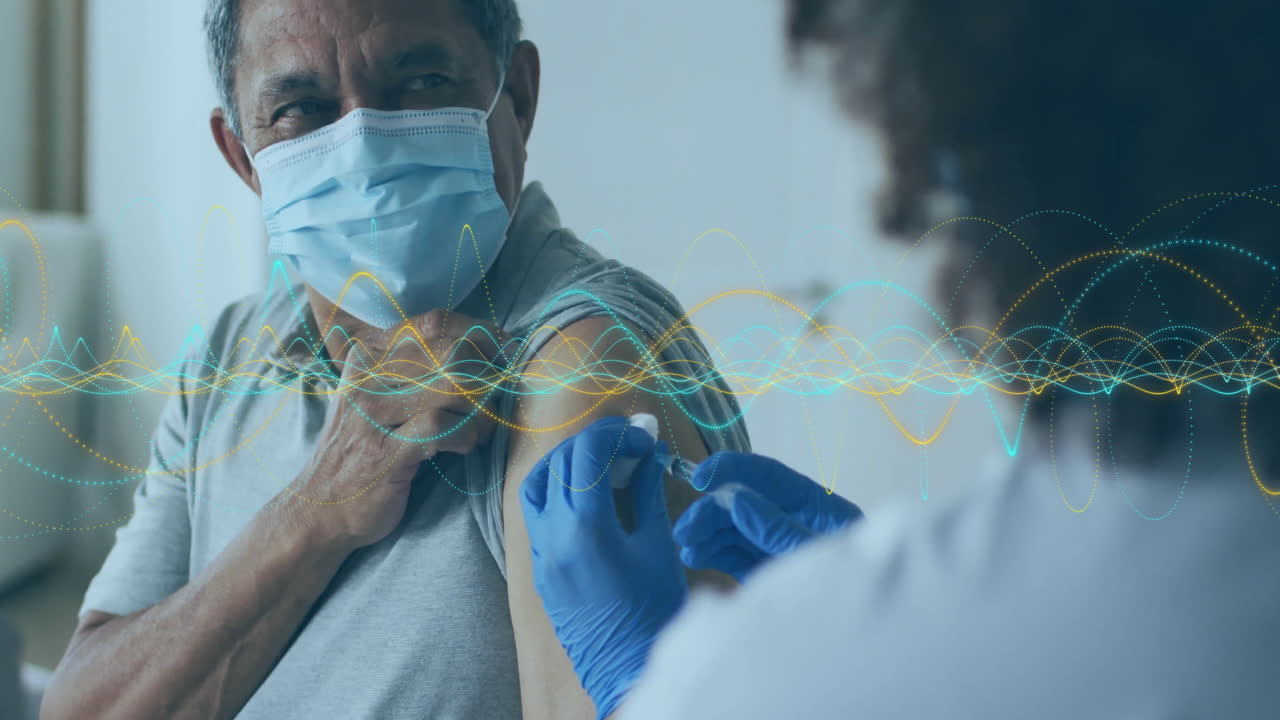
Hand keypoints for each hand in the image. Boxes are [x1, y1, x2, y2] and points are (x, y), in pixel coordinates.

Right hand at [292, 309, 508, 549]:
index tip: (504, 353)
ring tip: (481, 429)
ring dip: (480, 411)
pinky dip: (465, 434)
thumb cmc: (360, 452)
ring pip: (451, 387)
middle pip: (450, 352)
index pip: (433, 324)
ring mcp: (371, 416)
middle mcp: (366, 379)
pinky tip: (465, 446)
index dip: (480, 334)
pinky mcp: (383, 452)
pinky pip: (440, 427)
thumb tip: (477, 348)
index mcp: (367, 358)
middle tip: (494, 401)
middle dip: (486, 377)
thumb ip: (410, 372)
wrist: (319, 511)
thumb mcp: (374, 400)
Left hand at [520, 416, 686, 719]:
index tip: (644, 434)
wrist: (627, 668)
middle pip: (561, 462)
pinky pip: (536, 514)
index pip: (589, 453)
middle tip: (629, 440)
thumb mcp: (658, 545)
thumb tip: (649, 455)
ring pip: (537, 485)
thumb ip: (649, 493)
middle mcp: (553, 536)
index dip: (617, 434)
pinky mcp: (541, 570)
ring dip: (566, 462)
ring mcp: (541, 554)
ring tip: (600, 460)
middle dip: (595, 442)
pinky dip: (555, 490)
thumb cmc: (654, 610)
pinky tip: (584, 492)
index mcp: (585, 527)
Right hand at [673, 452, 862, 580]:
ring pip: (734, 528)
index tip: (699, 477)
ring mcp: (777, 547)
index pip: (770, 476)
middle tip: (685, 529)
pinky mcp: (763, 571)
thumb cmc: (850, 591)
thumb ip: (778, 529)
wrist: (858, 648)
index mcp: (818, 508)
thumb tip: (737, 498)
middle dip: (712, 511)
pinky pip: (733, 554)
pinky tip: (693, 555)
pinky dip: (711, 552)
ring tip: (686, 545)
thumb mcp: (816, 556)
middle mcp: (795, 522)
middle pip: (745, 502)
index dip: (733, 469)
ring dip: (707, 532)